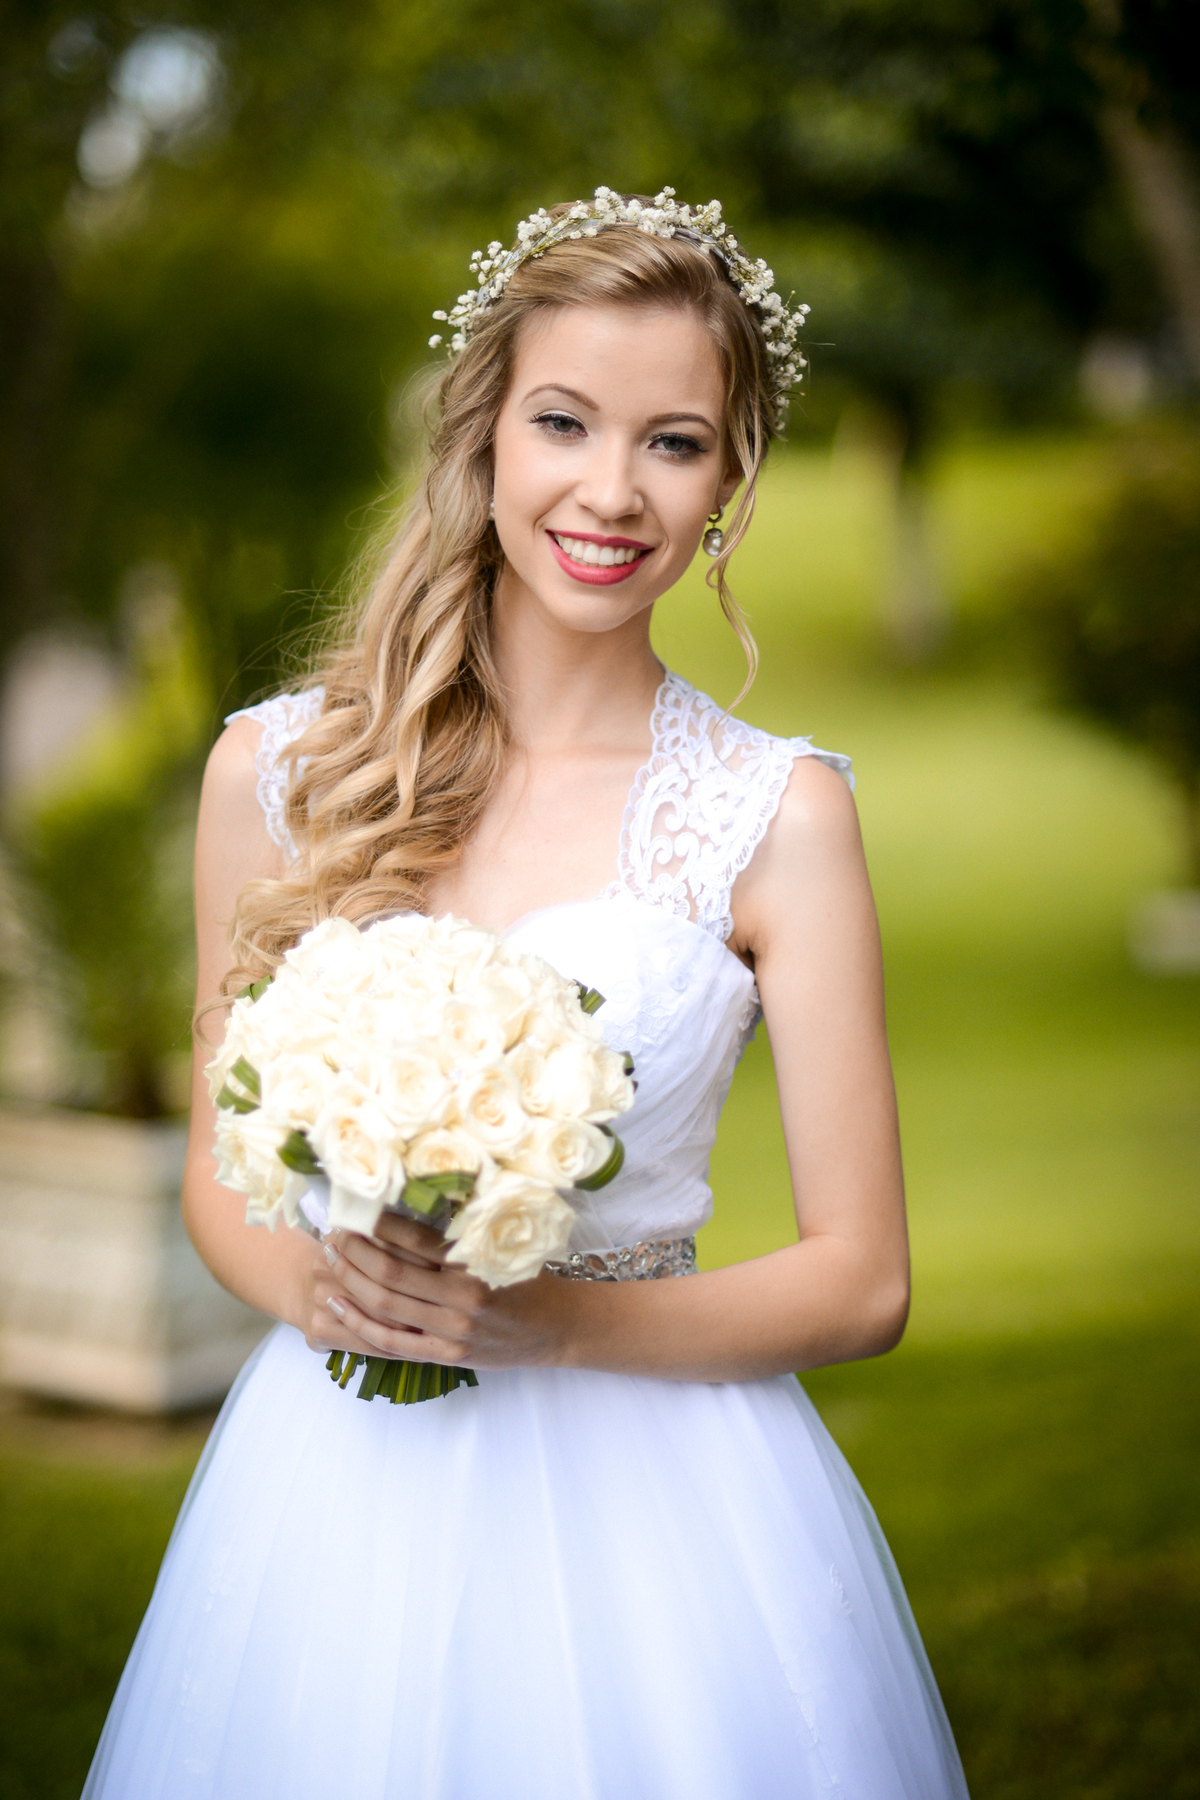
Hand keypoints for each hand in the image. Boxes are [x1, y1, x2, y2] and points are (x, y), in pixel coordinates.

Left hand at [308, 1214, 574, 1368]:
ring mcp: (452, 1332)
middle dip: (354, 1251)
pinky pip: (394, 1342)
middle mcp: (462, 1298)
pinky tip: (339, 1305)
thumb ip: (464, 1232)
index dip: (378, 1225)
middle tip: (332, 1233)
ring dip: (351, 1282)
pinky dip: (361, 1323)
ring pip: (386, 1306)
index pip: (415, 1240)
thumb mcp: (505, 1245)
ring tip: (330, 1261)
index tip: (354, 1210)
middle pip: (391, 1273)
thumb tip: (415, 1200)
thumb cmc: (531, 1279)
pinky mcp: (447, 1356)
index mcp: (476, 1263)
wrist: (560, 1328)